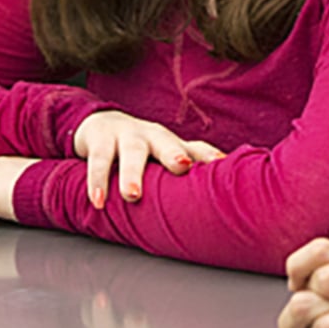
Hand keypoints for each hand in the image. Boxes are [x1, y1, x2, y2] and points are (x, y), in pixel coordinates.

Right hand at [71, 110, 223, 209]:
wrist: (101, 125)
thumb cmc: (144, 147)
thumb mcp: (167, 154)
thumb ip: (195, 162)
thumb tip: (231, 177)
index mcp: (173, 143)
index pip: (195, 150)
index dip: (208, 158)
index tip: (221, 166)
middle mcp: (153, 137)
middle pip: (166, 142)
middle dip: (174, 153)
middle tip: (181, 166)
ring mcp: (126, 136)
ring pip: (131, 153)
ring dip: (132, 173)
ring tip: (132, 195)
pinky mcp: (100, 141)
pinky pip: (98, 162)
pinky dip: (97, 182)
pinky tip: (97, 202)